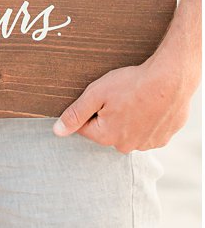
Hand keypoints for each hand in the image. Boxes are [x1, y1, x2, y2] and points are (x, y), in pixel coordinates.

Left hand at [53, 54, 194, 152]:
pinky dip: (145, 119)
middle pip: (106, 130)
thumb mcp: (95, 95)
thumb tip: (58, 131)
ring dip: (127, 118)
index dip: (88, 109)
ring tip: (135, 99)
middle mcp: (127, 146)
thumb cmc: (131, 85)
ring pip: (127, 130)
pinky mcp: (163, 138)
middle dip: (107, 114)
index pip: (84, 127)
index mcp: (107, 137)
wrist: (170, 80)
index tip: (100, 97)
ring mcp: (147, 144)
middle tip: (119, 96)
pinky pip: (146, 130)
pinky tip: (148, 105)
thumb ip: (75, 114)